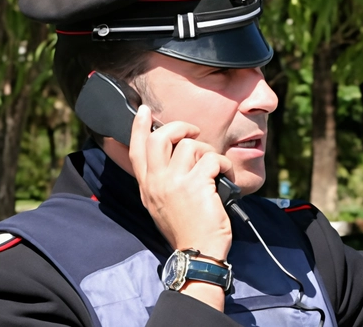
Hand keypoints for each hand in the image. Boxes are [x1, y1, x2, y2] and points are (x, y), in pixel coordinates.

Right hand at [128, 105, 233, 259]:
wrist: (197, 252)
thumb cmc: (187, 230)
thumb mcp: (162, 205)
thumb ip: (162, 181)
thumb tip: (175, 155)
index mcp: (148, 186)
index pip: (137, 150)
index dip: (139, 127)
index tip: (144, 111)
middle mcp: (157, 182)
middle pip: (160, 137)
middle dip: (179, 127)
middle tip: (193, 133)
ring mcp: (175, 182)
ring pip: (191, 145)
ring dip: (209, 152)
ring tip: (214, 169)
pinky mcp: (197, 184)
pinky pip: (213, 158)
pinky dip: (224, 164)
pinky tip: (225, 176)